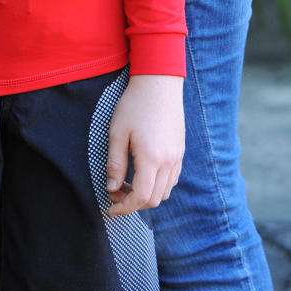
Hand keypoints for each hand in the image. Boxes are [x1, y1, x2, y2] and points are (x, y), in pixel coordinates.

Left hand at [106, 75, 183, 215]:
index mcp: (152, 159)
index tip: (110, 208)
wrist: (158, 83)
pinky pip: (171, 179)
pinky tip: (143, 172)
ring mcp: (177, 157)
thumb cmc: (134, 105)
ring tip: (127, 183)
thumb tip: (111, 189)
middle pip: (154, 199)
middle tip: (115, 193)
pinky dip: (157, 185)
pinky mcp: (180, 151)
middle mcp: (168, 162)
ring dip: (146, 195)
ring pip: (164, 192)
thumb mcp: (117, 132)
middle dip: (133, 203)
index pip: (140, 197)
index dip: (124, 207)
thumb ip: (115, 163)